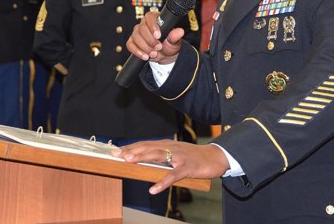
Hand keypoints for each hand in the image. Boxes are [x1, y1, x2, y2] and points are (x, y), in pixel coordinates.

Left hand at [112, 141, 229, 193]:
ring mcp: (179, 158)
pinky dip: (162, 182)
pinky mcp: (187, 168)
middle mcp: (172, 148)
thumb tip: (146, 159)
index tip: (117, 150)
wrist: (216, 157)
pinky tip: (153, 189)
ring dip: (142, 158)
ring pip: (158, 156)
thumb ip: (163, 155)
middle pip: (148, 148)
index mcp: (168, 145)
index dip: (131, 147)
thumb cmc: (195, 157)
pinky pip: (173, 176)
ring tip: (128, 161)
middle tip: (117, 153)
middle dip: (131, 150)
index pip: (146, 144)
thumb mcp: (177, 153)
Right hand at [126, 11, 184, 64]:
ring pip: (136, 37)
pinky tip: (145, 56)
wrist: (164, 55)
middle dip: (150, 40)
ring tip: (153, 54)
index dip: (153, 26)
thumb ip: (175, 36)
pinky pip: (130, 45)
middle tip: (158, 48)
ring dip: (145, 47)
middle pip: (142, 28)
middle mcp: (144, 24)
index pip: (150, 17)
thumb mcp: (175, 41)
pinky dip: (137, 51)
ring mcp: (137, 32)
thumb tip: (180, 31)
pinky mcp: (132, 41)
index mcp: (155, 19)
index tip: (158, 36)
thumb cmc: (169, 44)